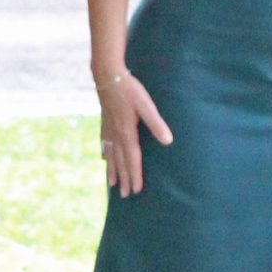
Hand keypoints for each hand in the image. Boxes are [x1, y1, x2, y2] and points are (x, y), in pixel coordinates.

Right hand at [97, 70, 172, 197]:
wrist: (107, 75)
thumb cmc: (129, 89)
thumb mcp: (146, 105)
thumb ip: (156, 123)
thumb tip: (168, 141)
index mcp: (126, 132)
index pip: (132, 158)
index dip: (135, 175)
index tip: (137, 190)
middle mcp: (115, 134)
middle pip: (120, 161)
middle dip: (124, 179)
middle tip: (125, 195)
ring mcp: (108, 128)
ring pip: (110, 155)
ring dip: (112, 171)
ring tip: (112, 185)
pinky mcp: (105, 121)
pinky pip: (104, 143)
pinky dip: (104, 153)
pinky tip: (103, 158)